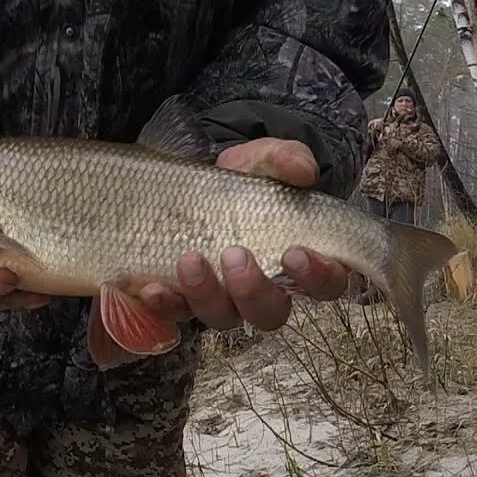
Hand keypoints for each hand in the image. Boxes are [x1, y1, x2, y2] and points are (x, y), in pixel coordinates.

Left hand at [140, 137, 352, 331]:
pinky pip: (176, 316)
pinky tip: (151, 288)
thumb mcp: (264, 160)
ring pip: (223, 317)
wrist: (195, 183)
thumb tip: (303, 170)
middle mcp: (265, 290)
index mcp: (300, 263)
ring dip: (206, 294)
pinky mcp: (186, 300)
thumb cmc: (245, 181)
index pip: (325, 285)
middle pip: (270, 313)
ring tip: (189, 259)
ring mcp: (224, 300)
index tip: (294, 252)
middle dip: (253, 290)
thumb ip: (286, 159)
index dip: (316, 277)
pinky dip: (165, 305)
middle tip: (235, 255)